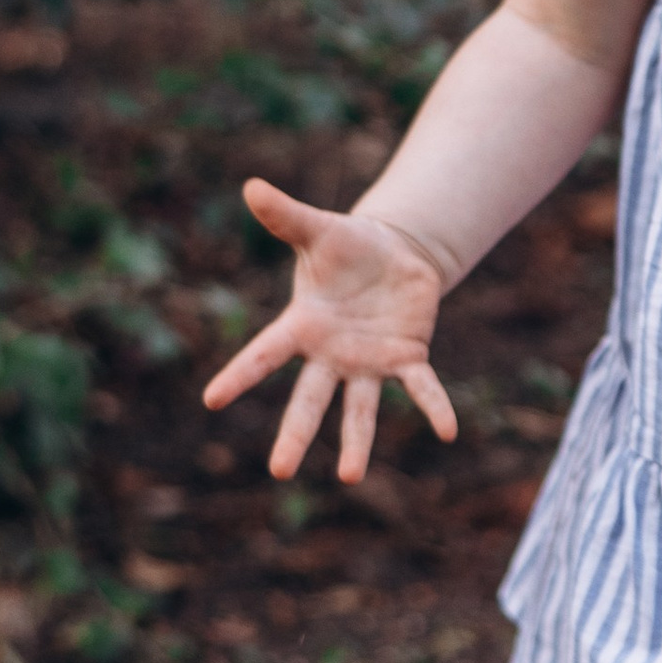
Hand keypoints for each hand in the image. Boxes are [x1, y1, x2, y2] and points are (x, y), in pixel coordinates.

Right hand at [202, 181, 459, 483]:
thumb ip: (286, 216)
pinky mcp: (405, 358)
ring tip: (349, 476)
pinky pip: (421, 388)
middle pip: (309, 400)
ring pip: (360, 410)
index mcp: (302, 327)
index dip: (240, 375)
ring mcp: (367, 363)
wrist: (393, 253)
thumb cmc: (346, 245)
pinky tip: (449, 431)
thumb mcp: (318, 229)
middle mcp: (331, 355)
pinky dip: (434, 408)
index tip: (212, 400)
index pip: (264, 355)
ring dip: (356, 443)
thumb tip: (251, 186)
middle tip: (279, 472)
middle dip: (295, 435)